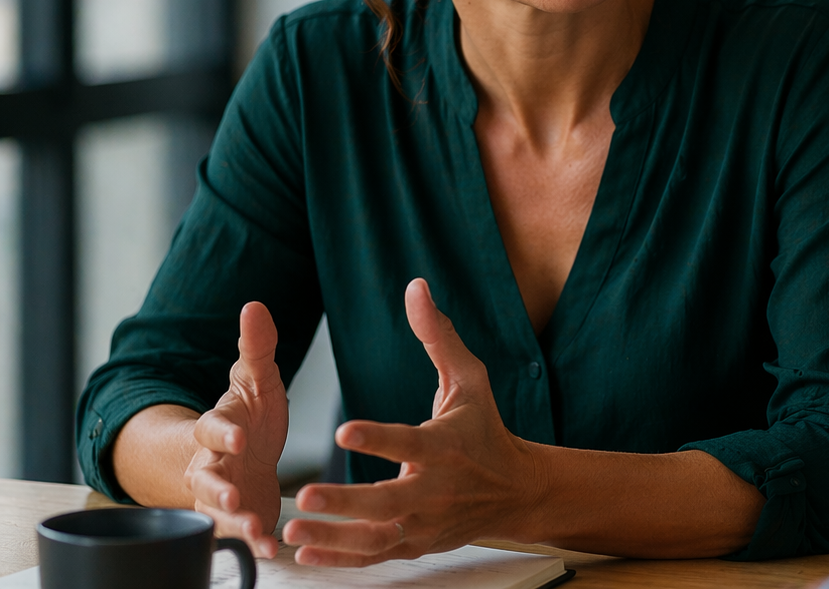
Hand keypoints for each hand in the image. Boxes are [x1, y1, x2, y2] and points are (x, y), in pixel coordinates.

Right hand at [184, 302, 288, 557]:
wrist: (247, 450)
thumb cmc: (250, 411)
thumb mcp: (257, 379)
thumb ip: (256, 347)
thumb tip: (255, 305)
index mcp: (217, 428)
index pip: (211, 428)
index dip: (222, 432)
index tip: (239, 434)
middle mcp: (213, 464)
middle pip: (206, 479)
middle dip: (217, 488)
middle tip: (233, 494)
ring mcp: (223, 494)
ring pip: (218, 512)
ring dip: (234, 521)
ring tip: (253, 529)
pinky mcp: (239, 516)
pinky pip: (241, 532)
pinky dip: (255, 541)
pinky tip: (274, 550)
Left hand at [282, 279, 545, 566]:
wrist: (515, 490)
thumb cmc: (485, 428)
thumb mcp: (469, 379)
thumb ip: (438, 336)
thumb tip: (416, 288)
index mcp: (446, 445)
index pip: (410, 442)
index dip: (378, 438)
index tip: (345, 430)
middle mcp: (435, 489)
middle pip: (388, 501)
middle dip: (346, 502)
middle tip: (306, 493)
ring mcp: (424, 522)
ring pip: (377, 536)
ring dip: (334, 536)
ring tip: (294, 529)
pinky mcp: (415, 544)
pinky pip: (374, 556)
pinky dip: (341, 560)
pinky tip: (307, 554)